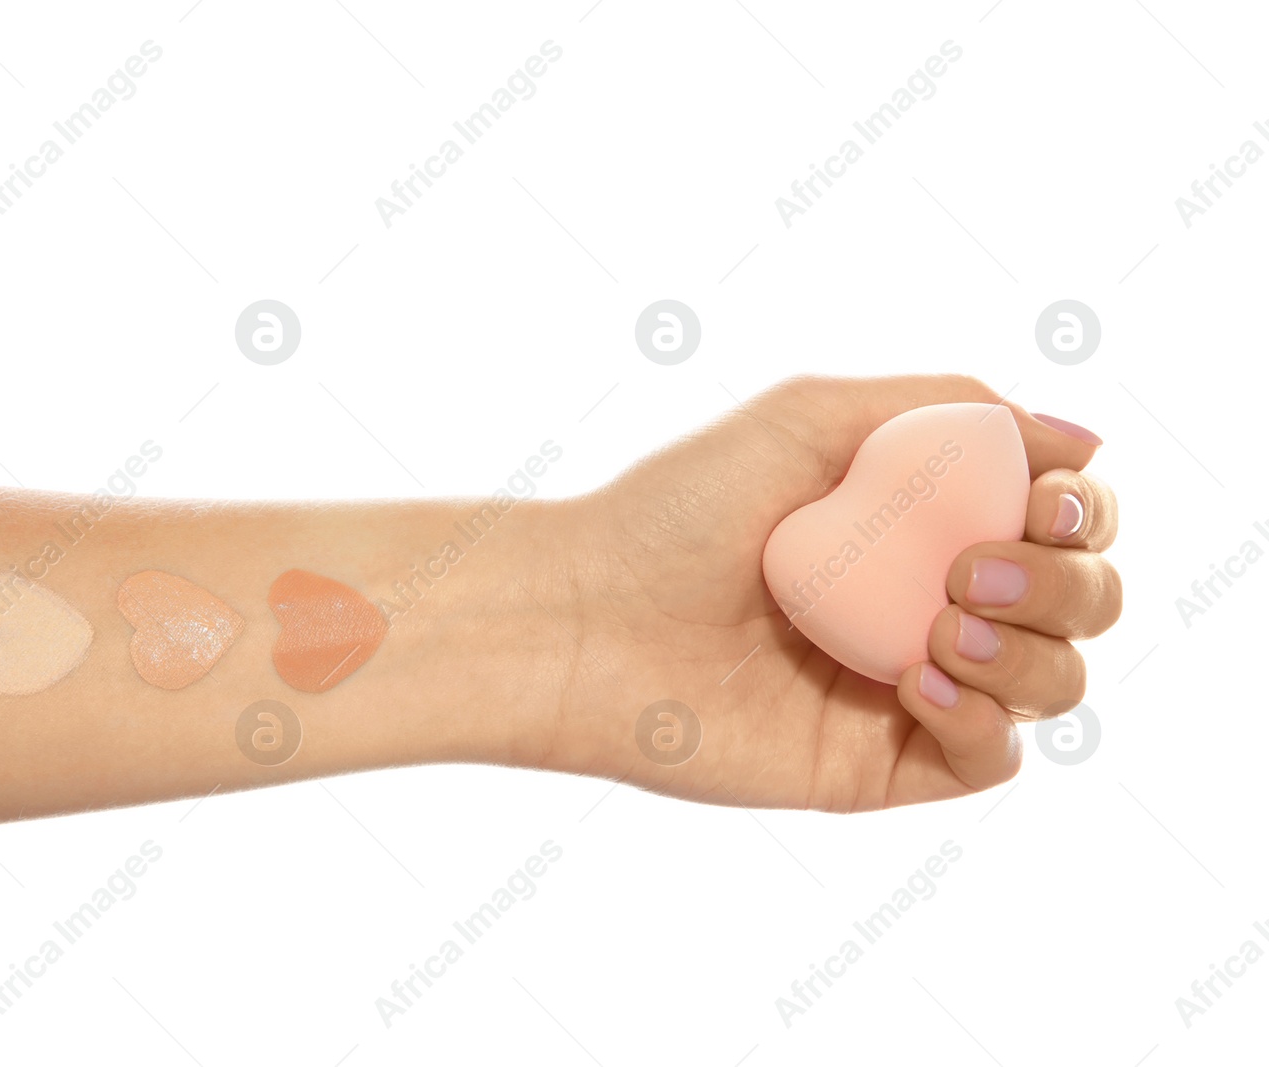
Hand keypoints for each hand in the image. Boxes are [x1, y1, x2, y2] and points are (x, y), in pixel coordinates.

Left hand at [547, 374, 1120, 810]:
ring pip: (1052, 683)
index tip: (1044, 501)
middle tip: (970, 569)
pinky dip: (981, 719)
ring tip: (939, 623)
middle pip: (1078, 604)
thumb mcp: (811, 418)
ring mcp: (907, 686)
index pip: (1059, 523)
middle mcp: (925, 602)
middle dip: (1065, 584)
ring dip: (1031, 651)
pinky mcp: (878, 763)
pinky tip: (912, 681)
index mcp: (920, 522)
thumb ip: (950, 411)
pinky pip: (989, 758)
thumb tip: (1084, 438)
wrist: (586, 620)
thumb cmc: (679, 512)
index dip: (1083, 513)